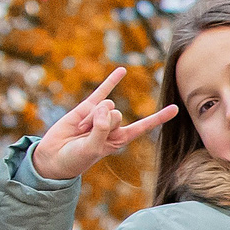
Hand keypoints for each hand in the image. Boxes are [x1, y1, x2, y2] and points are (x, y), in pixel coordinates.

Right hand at [32, 68, 177, 181]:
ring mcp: (101, 115)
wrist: (54, 156)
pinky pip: (102, 91)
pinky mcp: (87, 107)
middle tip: (87, 136)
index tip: (176, 108)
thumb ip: (101, 130)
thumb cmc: (76, 158)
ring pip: (106, 106)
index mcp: (120, 139)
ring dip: (91, 118)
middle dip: (101, 124)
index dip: (159, 118)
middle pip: (118, 115)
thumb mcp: (92, 148)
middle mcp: (114, 126)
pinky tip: (123, 70)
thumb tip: (105, 108)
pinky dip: (112, 81)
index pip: (143, 126)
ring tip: (80, 130)